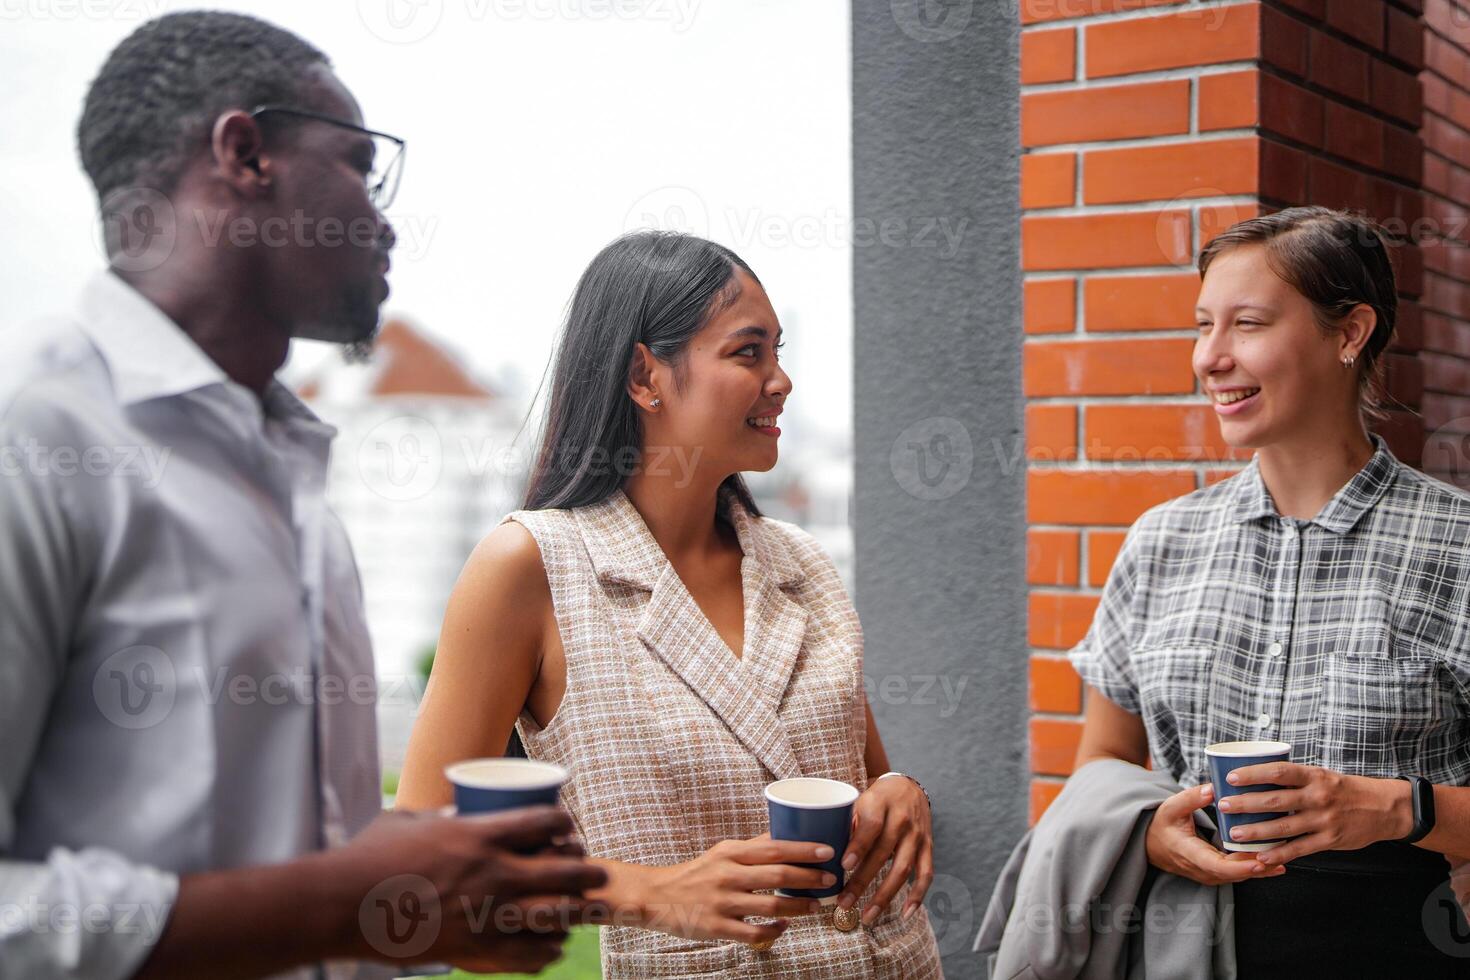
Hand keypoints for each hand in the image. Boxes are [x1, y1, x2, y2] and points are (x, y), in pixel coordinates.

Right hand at [331, 805, 609, 973]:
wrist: (343, 906)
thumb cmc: (370, 857)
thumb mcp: (412, 822)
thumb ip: (443, 819)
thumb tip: (457, 814)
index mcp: (480, 834)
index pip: (543, 821)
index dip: (564, 822)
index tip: (569, 826)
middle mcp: (493, 874)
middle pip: (563, 870)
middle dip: (589, 872)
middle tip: (599, 873)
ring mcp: (486, 915)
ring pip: (553, 916)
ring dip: (576, 913)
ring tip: (584, 912)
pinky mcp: (473, 950)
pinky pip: (525, 955)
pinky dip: (546, 952)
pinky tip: (553, 948)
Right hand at [636, 833, 833, 944]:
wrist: (657, 896)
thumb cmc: (696, 873)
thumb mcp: (722, 853)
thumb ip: (752, 848)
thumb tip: (786, 835)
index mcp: (730, 853)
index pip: (774, 848)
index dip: (803, 850)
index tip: (828, 851)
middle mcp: (728, 875)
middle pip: (778, 875)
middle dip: (809, 879)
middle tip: (830, 880)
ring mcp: (722, 902)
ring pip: (770, 906)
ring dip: (798, 907)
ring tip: (815, 906)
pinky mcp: (717, 927)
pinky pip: (753, 932)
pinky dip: (774, 930)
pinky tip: (785, 926)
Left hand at [836, 775, 933, 925]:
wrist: (907, 786)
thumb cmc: (875, 799)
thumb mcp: (859, 801)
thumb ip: (847, 825)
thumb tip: (828, 857)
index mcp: (880, 803)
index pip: (871, 826)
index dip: (858, 846)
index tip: (844, 866)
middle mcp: (902, 819)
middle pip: (883, 853)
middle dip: (862, 881)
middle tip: (844, 902)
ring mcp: (917, 835)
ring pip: (903, 868)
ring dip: (885, 895)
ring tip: (867, 915)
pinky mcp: (928, 846)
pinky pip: (925, 874)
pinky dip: (917, 896)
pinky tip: (905, 914)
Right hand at [1145, 783, 1285, 885]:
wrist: (1151, 844)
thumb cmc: (1162, 824)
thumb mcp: (1171, 807)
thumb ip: (1191, 798)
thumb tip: (1213, 788)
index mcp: (1190, 854)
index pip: (1219, 868)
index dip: (1242, 867)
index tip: (1261, 860)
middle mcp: (1202, 870)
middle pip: (1236, 874)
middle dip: (1260, 867)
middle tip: (1283, 854)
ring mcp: (1209, 874)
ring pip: (1239, 876)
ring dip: (1261, 868)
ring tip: (1285, 855)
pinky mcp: (1216, 873)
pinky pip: (1238, 873)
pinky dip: (1255, 867)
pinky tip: (1274, 860)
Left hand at [1218, 762, 1411, 865]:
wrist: (1385, 808)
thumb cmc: (1345, 790)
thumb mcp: (1321, 775)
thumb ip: (1295, 779)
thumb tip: (1257, 776)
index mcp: (1313, 776)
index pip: (1278, 772)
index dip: (1253, 774)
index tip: (1231, 778)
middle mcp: (1318, 796)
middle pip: (1275, 800)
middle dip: (1246, 804)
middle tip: (1224, 806)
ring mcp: (1324, 820)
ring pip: (1284, 827)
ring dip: (1256, 832)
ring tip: (1235, 834)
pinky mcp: (1330, 840)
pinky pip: (1299, 848)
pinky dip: (1279, 854)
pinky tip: (1262, 857)